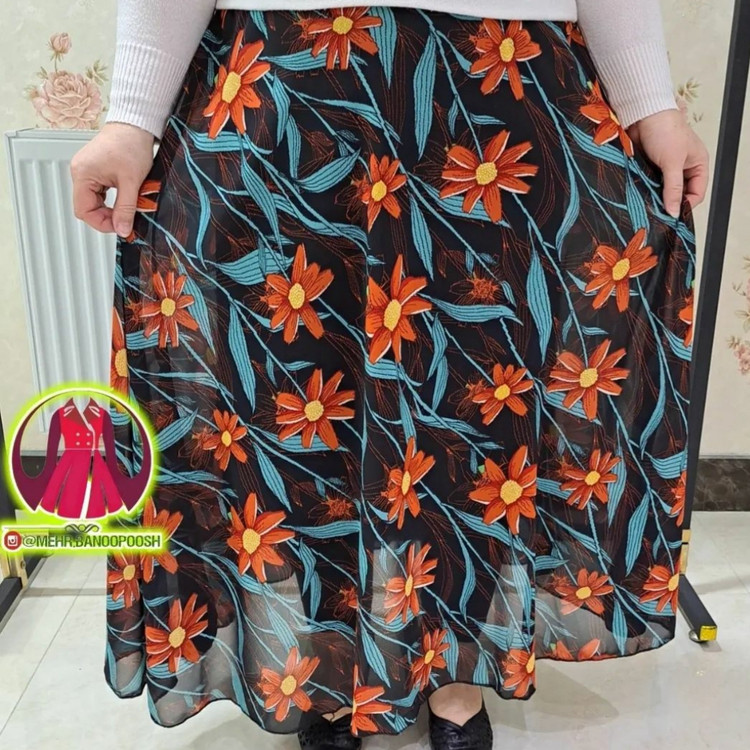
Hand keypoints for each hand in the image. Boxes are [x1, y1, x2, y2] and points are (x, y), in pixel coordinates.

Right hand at [70, 122, 155, 236]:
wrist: (135, 125)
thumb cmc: (131, 145)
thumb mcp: (131, 182)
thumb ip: (126, 208)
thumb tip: (122, 230)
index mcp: (82, 174)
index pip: (83, 211)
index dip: (101, 223)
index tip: (120, 226)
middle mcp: (80, 172)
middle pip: (86, 207)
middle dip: (105, 217)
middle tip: (125, 220)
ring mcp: (86, 171)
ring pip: (92, 201)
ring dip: (108, 209)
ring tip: (126, 208)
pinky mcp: (94, 170)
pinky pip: (98, 193)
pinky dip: (109, 200)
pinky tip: (123, 198)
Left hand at [627, 108, 708, 217]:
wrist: (643, 114)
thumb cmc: (664, 130)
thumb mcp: (672, 162)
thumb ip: (673, 188)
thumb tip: (674, 212)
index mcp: (697, 164)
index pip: (697, 193)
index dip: (686, 205)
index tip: (672, 215)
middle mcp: (683, 167)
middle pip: (679, 193)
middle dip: (669, 203)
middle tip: (657, 213)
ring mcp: (666, 168)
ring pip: (663, 190)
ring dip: (656, 197)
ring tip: (647, 206)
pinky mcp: (651, 167)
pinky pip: (650, 184)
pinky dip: (646, 190)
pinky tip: (640, 196)